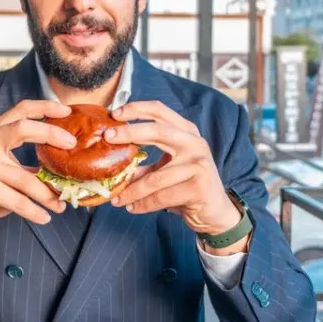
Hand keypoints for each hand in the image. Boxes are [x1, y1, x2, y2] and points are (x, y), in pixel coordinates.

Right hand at [0, 100, 74, 256]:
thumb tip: (67, 160)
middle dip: (51, 134)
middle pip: (22, 129)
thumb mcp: (8, 167)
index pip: (20, 110)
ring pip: (26, 178)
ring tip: (61, 204)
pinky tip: (44, 217)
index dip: (44, 107)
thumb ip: (30, 158)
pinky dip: (34, 211)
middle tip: (72, 145)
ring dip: (47, 194)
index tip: (66, 112)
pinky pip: (18, 200)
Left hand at [104, 101, 246, 253]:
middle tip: (107, 137)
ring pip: (156, 177)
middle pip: (159, 131)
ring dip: (132, 190)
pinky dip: (144, 204)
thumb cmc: (186, 186)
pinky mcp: (199, 187)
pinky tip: (133, 208)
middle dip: (130, 132)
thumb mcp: (166, 168)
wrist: (215, 212)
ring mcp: (199, 164)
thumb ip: (144, 162)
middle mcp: (195, 143)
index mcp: (186, 132)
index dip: (137, 109)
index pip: (160, 111)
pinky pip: (162, 196)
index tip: (115, 113)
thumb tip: (112, 160)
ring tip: (116, 198)